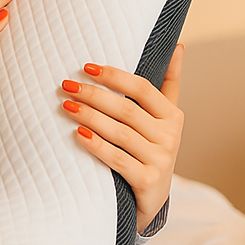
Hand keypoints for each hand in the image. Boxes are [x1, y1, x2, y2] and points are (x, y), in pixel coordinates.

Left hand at [59, 43, 184, 233]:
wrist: (152, 199)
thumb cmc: (150, 149)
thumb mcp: (163, 118)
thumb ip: (168, 84)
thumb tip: (178, 45)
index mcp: (173, 116)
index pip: (143, 88)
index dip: (114, 76)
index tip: (85, 67)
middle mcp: (170, 136)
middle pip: (127, 109)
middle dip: (94, 95)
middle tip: (66, 86)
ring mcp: (160, 160)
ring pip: (120, 133)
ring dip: (90, 117)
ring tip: (66, 106)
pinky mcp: (147, 181)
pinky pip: (117, 159)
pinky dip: (97, 146)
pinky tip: (78, 134)